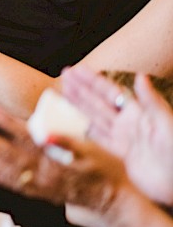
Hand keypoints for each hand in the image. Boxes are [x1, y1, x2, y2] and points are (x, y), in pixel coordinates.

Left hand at [0, 103, 129, 212]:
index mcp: (57, 156)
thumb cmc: (106, 168)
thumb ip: (68, 141)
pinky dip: (2, 179)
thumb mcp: (93, 150)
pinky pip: (19, 186)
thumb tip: (46, 133)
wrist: (115, 198)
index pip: (27, 135)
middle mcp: (46, 171)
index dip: (6, 122)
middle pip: (11, 154)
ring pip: (10, 171)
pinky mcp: (43, 193)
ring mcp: (43, 184)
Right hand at [62, 67, 172, 203]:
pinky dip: (82, 130)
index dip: (93, 81)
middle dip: (81, 89)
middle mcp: (128, 124)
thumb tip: (140, 75)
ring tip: (63, 93)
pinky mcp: (120, 155)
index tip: (76, 71)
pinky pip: (97, 139)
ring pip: (94, 118)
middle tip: (64, 76)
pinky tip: (72, 123)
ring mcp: (123, 139)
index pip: (110, 93)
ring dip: (78, 105)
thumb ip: (151, 101)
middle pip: (99, 102)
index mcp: (139, 114)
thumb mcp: (166, 125)